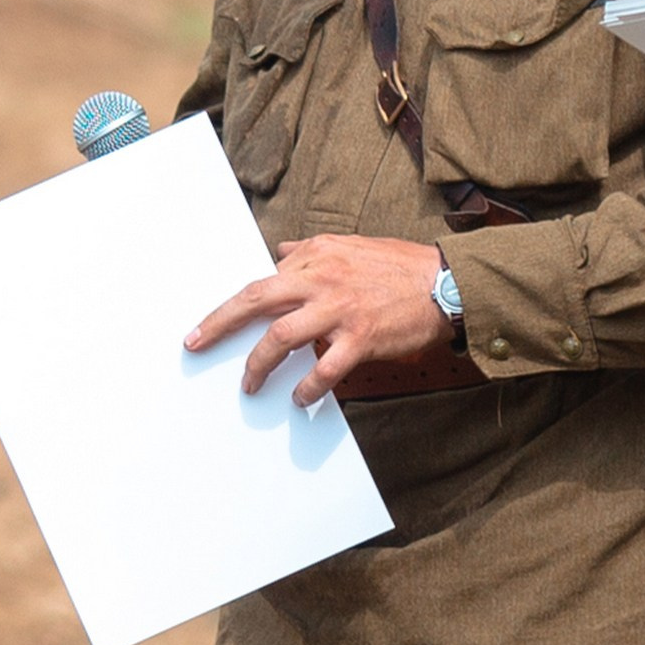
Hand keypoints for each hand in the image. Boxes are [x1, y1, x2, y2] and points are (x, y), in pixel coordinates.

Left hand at [185, 235, 446, 403]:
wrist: (448, 284)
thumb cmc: (402, 267)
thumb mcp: (353, 246)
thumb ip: (313, 251)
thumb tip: (281, 251)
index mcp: (319, 255)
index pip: (266, 279)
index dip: (238, 303)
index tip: (217, 320)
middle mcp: (323, 278)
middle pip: (256, 300)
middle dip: (219, 323)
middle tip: (196, 343)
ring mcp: (341, 310)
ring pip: (280, 338)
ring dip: (257, 365)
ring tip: (250, 384)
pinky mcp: (361, 338)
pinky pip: (324, 369)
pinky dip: (308, 388)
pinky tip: (301, 399)